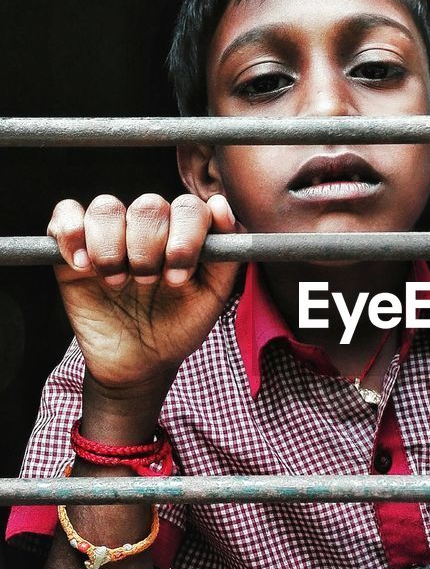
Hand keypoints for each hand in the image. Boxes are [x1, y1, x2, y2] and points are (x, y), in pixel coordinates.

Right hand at [48, 192, 240, 392]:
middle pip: (148, 205)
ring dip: (111, 247)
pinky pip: (65, 213)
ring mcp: (110, 233)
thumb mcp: (211, 298)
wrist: (138, 363)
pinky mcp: (73, 247)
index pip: (188, 207)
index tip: (178, 277)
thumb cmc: (178, 327)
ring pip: (106, 207)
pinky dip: (72, 234)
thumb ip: (225, 255)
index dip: (184, 239)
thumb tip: (220, 206)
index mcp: (183, 233)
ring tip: (117, 282)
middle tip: (147, 284)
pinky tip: (83, 267)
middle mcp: (147, 227)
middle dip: (148, 249)